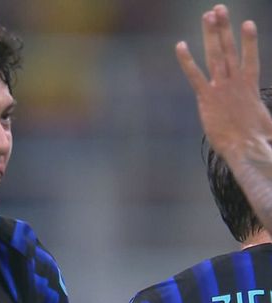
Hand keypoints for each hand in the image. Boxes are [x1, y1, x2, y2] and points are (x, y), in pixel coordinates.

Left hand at [175, 4, 271, 161]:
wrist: (248, 149)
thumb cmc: (258, 141)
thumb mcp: (266, 123)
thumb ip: (265, 117)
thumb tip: (271, 128)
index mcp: (250, 87)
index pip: (249, 57)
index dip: (249, 40)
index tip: (246, 22)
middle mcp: (236, 83)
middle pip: (230, 49)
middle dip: (224, 28)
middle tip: (219, 8)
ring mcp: (221, 88)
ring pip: (216, 55)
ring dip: (212, 34)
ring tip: (209, 14)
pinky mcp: (207, 98)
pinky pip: (195, 75)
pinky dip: (187, 60)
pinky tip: (180, 46)